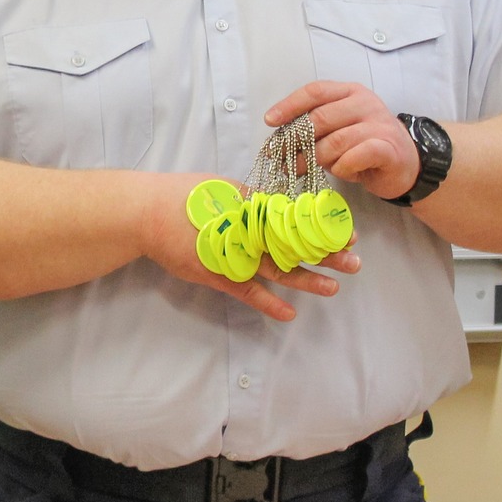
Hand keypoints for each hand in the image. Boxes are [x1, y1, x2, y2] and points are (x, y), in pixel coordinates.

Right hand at [137, 172, 359, 320]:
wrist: (146, 214)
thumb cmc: (182, 195)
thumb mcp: (222, 188)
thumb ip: (251, 197)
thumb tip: (277, 203)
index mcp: (252, 209)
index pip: (298, 221)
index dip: (324, 228)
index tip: (347, 232)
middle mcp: (249, 233)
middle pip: (295, 246)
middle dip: (326, 254)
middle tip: (355, 262)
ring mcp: (233, 256)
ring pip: (277, 270)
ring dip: (306, 280)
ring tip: (332, 287)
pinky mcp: (217, 274)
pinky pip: (246, 292)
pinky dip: (268, 303)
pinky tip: (288, 314)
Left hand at [265, 82, 419, 200]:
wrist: (406, 164)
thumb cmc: (363, 146)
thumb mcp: (336, 131)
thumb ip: (313, 129)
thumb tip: (278, 143)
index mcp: (349, 92)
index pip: (315, 91)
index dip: (289, 105)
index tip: (270, 121)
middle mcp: (365, 103)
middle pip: (321, 117)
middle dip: (295, 140)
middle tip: (280, 157)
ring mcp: (379, 125)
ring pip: (335, 141)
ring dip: (316, 158)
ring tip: (307, 170)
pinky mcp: (388, 149)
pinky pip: (354, 157)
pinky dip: (341, 167)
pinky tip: (340, 171)